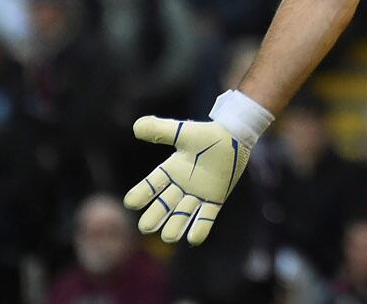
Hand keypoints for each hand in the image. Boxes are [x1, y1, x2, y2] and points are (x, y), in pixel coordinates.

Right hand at [123, 117, 250, 243]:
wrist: (235, 137)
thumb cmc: (207, 134)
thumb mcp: (182, 132)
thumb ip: (160, 130)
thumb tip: (137, 126)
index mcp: (170, 170)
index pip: (151, 184)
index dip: (141, 193)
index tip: (131, 203)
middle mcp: (181, 185)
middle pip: (164, 205)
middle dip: (155, 216)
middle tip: (146, 227)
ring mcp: (197, 194)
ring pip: (182, 214)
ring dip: (175, 226)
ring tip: (169, 237)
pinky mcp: (215, 200)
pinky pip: (206, 217)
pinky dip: (200, 228)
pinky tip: (193, 239)